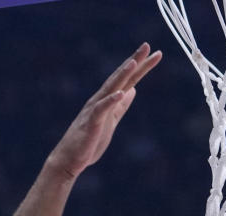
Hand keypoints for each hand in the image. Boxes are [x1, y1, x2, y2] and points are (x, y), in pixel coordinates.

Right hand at [47, 44, 161, 180]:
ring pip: (110, 89)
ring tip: (133, 62)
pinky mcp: (91, 124)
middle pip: (120, 78)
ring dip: (122, 75)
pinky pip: (101, 110)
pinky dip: (110, 101)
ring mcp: (95, 110)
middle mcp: (101, 100)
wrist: (69, 160)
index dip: (141, 67)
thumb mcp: (111, 122)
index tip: (155, 54)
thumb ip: (121, 107)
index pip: (128, 80)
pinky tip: (121, 93)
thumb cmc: (89, 142)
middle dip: (134, 62)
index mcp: (108, 101)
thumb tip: (133, 90)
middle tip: (147, 45)